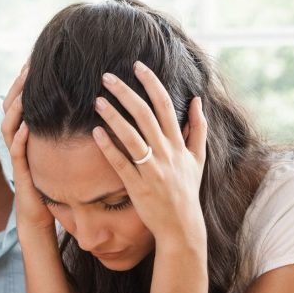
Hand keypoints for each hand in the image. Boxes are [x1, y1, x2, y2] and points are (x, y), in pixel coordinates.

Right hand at [2, 65, 56, 236]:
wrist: (39, 215)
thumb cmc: (51, 183)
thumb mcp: (56, 152)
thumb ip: (61, 132)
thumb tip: (81, 108)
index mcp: (26, 135)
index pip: (22, 102)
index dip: (26, 81)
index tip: (36, 60)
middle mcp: (18, 142)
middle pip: (10, 107)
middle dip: (18, 86)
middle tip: (28, 64)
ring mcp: (17, 157)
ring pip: (9, 126)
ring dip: (16, 107)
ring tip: (25, 89)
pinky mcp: (22, 173)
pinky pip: (17, 153)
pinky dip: (20, 138)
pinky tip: (27, 125)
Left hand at [92, 61, 207, 246]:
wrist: (181, 226)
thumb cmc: (187, 191)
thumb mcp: (198, 159)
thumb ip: (198, 129)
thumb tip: (197, 101)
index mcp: (179, 143)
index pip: (165, 105)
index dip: (151, 83)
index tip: (137, 66)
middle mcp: (167, 153)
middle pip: (145, 114)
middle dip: (125, 92)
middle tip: (107, 77)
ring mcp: (152, 170)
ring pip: (131, 136)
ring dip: (113, 115)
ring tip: (97, 100)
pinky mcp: (138, 186)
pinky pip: (121, 163)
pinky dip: (108, 147)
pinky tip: (95, 132)